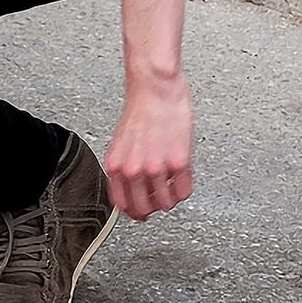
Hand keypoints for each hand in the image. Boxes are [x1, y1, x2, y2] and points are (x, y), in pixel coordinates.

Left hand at [104, 72, 194, 221]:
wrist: (155, 88)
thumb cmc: (141, 108)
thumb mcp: (123, 142)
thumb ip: (125, 165)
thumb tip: (132, 186)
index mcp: (116, 164)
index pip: (121, 204)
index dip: (133, 212)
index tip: (141, 214)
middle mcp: (134, 169)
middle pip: (144, 209)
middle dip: (154, 208)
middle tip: (160, 200)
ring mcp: (156, 168)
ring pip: (166, 203)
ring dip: (171, 198)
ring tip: (173, 185)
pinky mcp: (179, 162)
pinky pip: (185, 191)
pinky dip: (185, 189)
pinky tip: (183, 177)